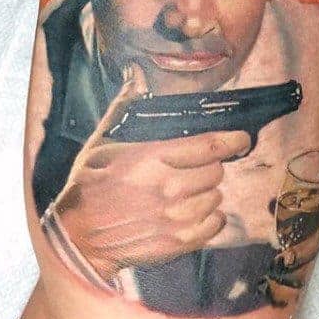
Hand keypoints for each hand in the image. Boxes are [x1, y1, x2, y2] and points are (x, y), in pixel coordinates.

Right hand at [54, 64, 249, 280]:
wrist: (78, 238)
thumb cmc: (89, 185)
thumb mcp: (101, 142)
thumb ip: (124, 108)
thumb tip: (136, 75)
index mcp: (152, 158)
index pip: (209, 146)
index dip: (232, 140)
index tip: (240, 138)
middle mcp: (169, 188)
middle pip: (216, 171)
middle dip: (209, 165)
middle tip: (193, 166)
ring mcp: (175, 218)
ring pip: (216, 197)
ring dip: (207, 191)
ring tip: (187, 190)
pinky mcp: (177, 243)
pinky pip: (215, 224)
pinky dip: (210, 217)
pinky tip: (193, 211)